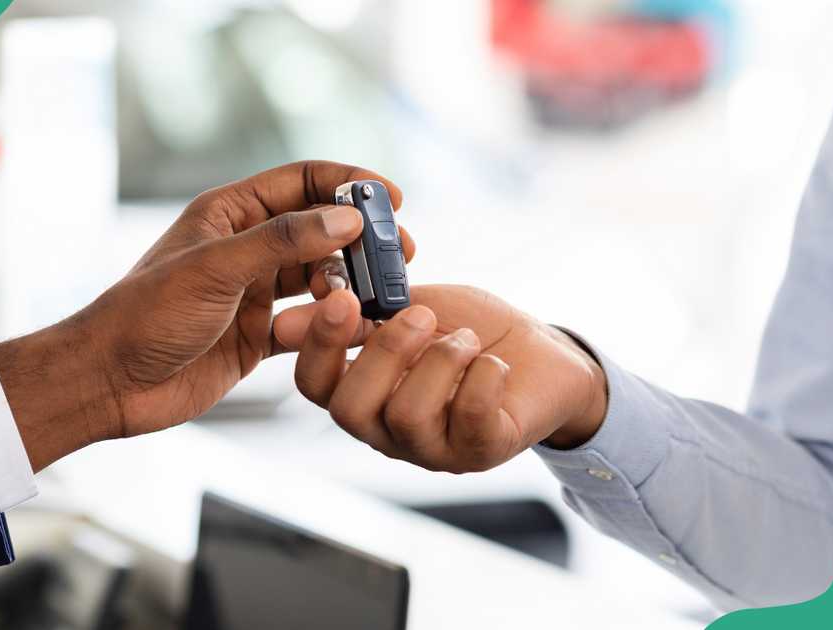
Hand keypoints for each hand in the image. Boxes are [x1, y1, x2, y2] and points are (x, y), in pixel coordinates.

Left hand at [0, 161, 414, 470]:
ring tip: (380, 297)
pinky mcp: (257, 335)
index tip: (392, 200)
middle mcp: (246, 247)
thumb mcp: (215, 269)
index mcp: (230, 214)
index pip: (303, 181)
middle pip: (321, 229)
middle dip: (362, 240)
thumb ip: (283, 242)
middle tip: (400, 254)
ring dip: (351, 283)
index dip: (350, 185)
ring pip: (320, 276)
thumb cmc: (146, 316)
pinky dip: (334, 325)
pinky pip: (309, 323)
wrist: (110, 383)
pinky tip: (357, 330)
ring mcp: (253, 292)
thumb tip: (346, 220)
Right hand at [272, 285, 606, 473]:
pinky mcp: (480, 451)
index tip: (344, 299)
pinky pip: (468, 419)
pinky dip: (482, 378)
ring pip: (407, 416)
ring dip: (441, 361)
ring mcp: (432, 448)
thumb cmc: (472, 330)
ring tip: (468, 339)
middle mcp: (388, 429)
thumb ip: (361, 314)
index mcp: (364, 391)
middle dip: (384, 352)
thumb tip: (288, 320)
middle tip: (422, 315)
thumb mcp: (414, 308)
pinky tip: (493, 364)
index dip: (320, 345)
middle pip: (350, 411)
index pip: (314, 385)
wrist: (544, 353)